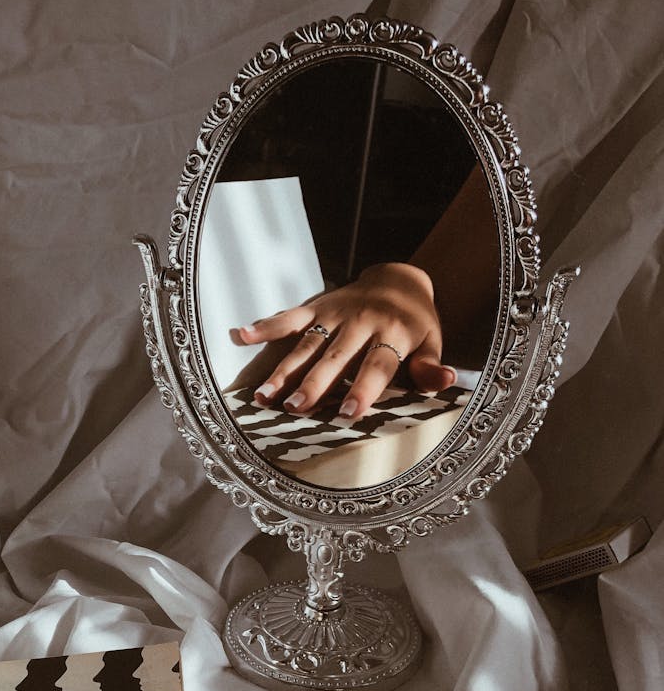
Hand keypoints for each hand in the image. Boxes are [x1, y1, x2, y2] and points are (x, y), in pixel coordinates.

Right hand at [238, 262, 456, 418]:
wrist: (400, 278)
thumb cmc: (417, 321)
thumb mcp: (433, 341)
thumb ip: (430, 366)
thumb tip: (447, 381)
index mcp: (394, 333)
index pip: (378, 364)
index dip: (364, 388)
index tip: (348, 412)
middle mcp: (362, 321)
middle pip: (336, 357)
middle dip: (315, 383)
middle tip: (295, 408)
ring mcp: (337, 312)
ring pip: (308, 343)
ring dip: (285, 369)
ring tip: (266, 395)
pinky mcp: (318, 305)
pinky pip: (289, 316)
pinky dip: (265, 325)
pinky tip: (242, 335)